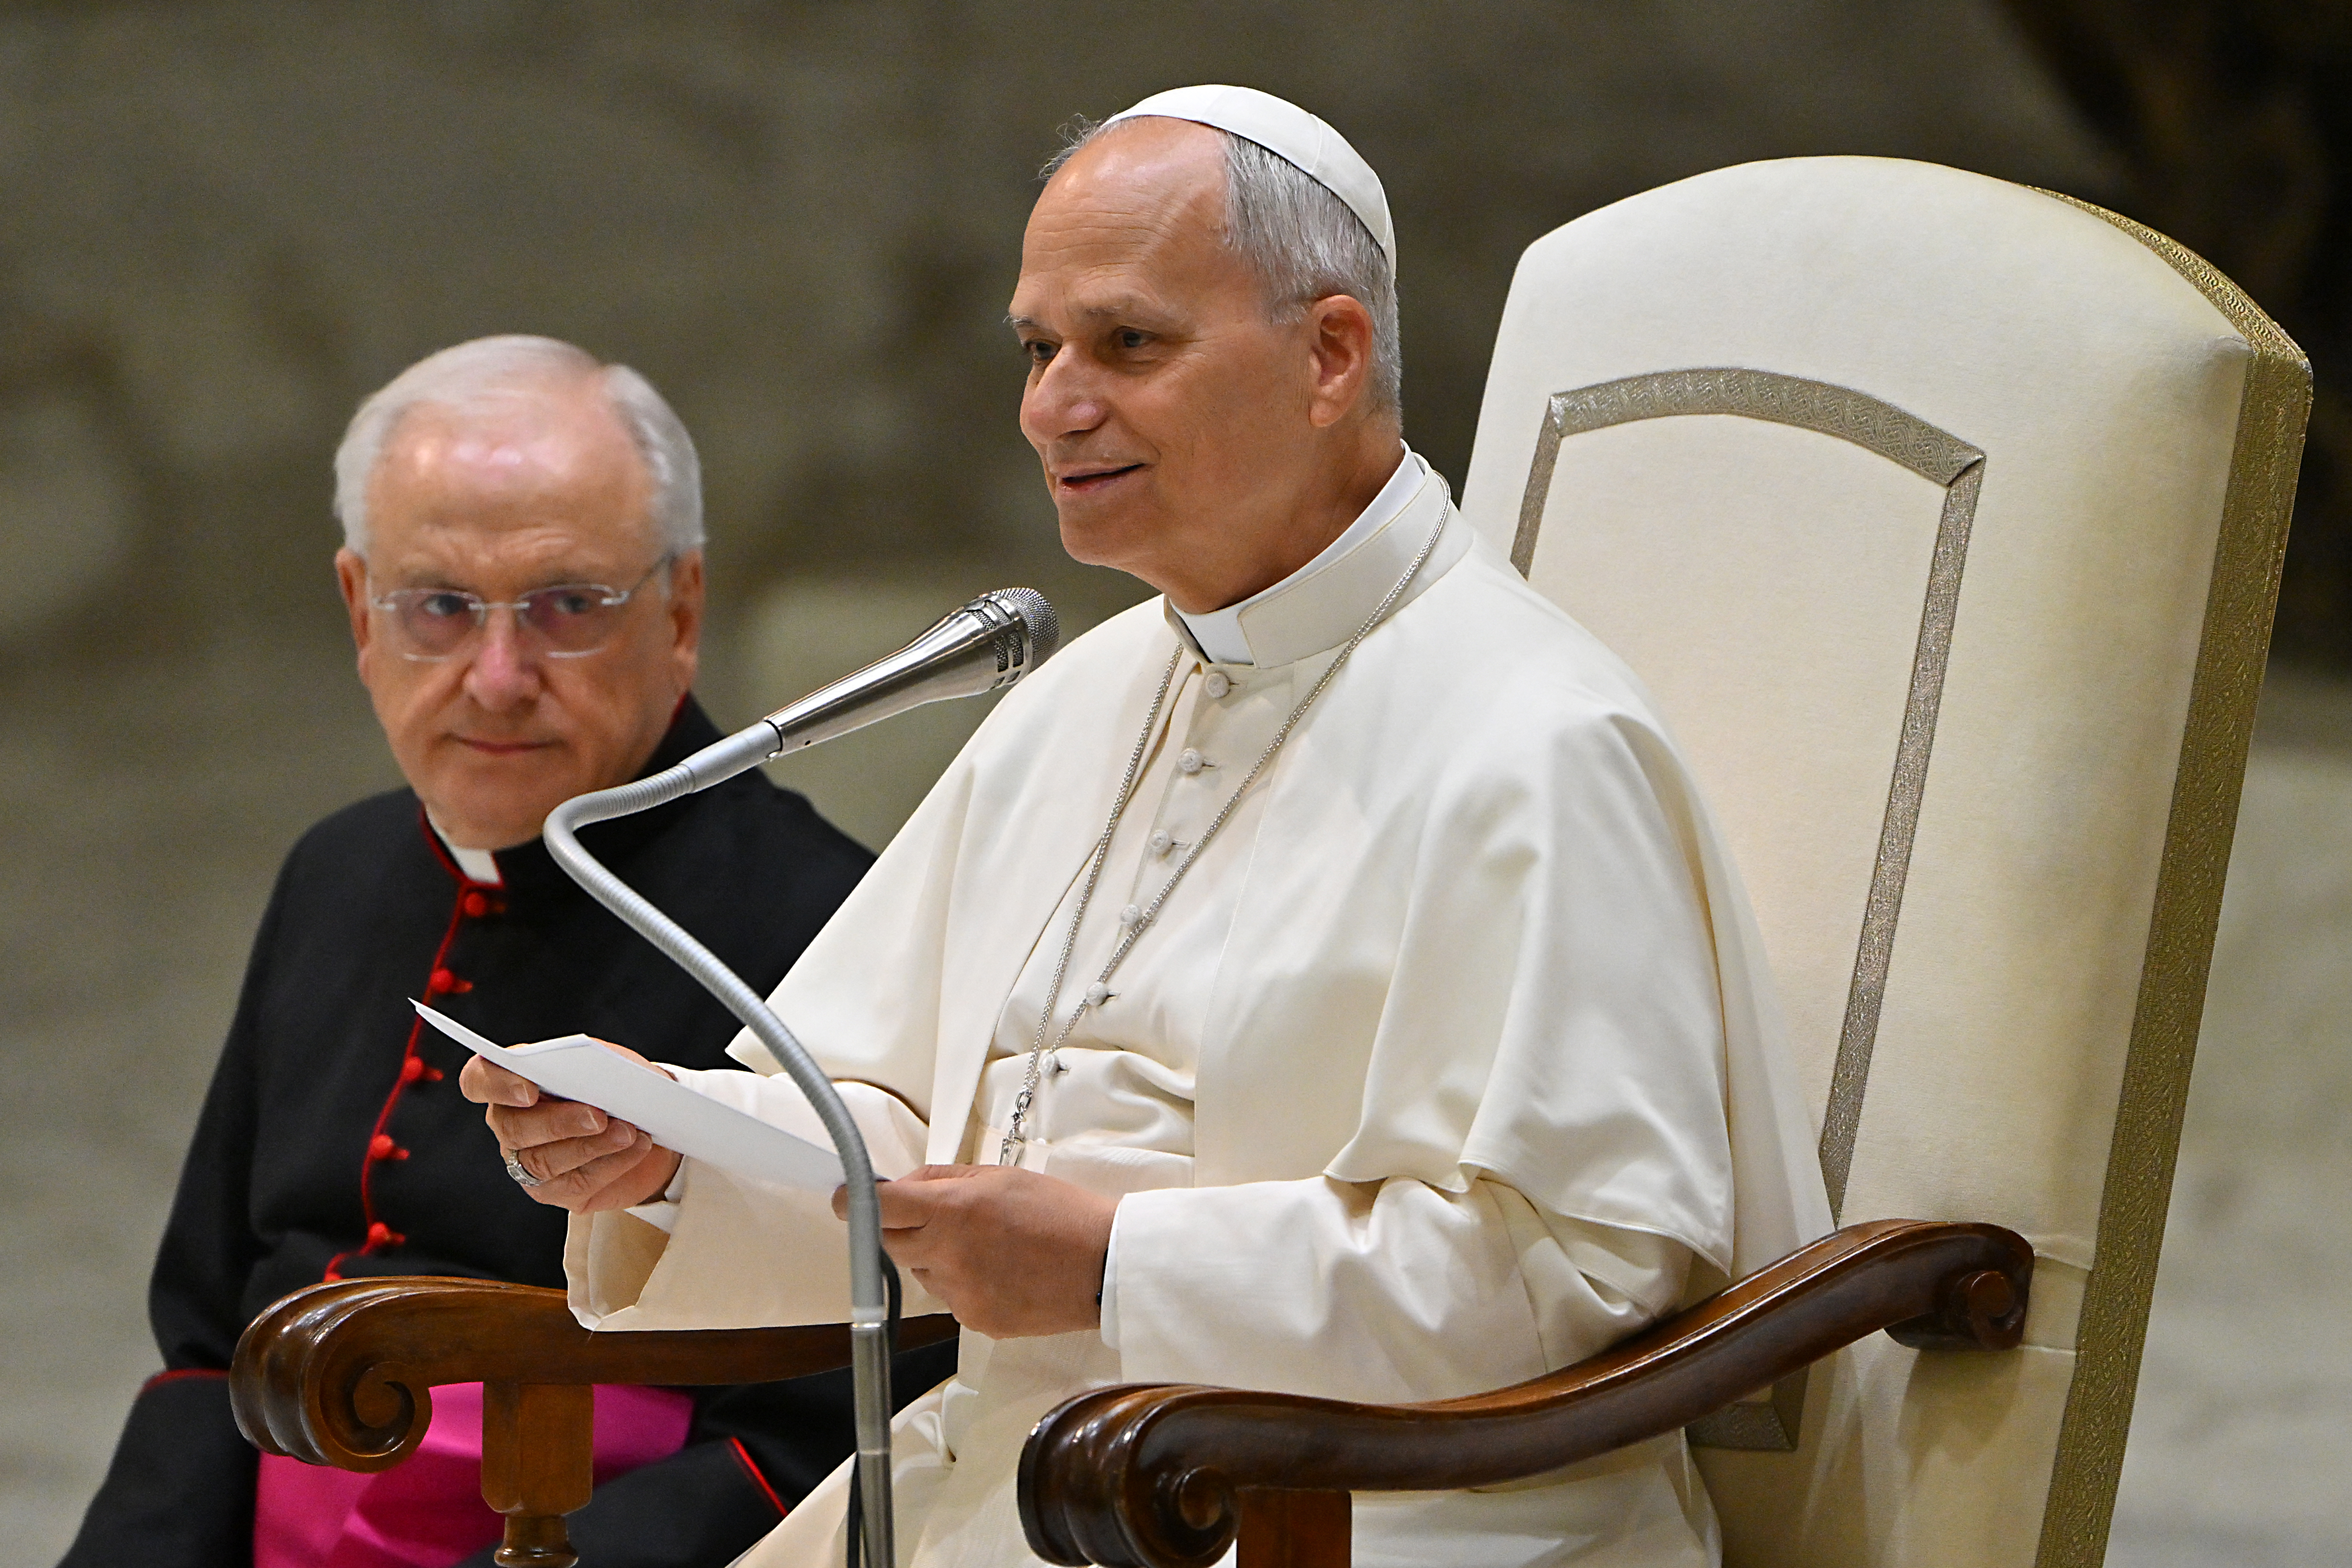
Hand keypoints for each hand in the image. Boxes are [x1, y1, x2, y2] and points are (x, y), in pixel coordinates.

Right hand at [460, 1043, 682, 1212]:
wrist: (649, 1119)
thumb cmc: (618, 1083)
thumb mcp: (608, 1062)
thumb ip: (592, 1065)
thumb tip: (594, 1076)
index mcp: (513, 1081)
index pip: (479, 1081)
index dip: (496, 1085)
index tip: (529, 1089)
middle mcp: (510, 1123)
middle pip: (513, 1128)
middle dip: (558, 1122)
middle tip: (598, 1115)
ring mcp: (527, 1161)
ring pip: (543, 1161)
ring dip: (591, 1145)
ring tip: (629, 1131)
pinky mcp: (555, 1191)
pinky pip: (576, 1183)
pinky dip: (612, 1163)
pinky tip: (637, 1146)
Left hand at [835, 1165, 1115, 1338]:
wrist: (1103, 1265)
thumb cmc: (1060, 1213)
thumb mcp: (1001, 1176)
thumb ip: (945, 1179)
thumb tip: (905, 1186)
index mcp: (952, 1211)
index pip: (879, 1208)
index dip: (855, 1202)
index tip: (846, 1200)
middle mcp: (947, 1254)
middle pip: (891, 1243)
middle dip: (900, 1228)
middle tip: (932, 1217)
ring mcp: (959, 1293)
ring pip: (921, 1271)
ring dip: (935, 1256)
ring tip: (984, 1245)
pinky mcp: (974, 1321)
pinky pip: (949, 1298)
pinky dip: (962, 1283)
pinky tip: (999, 1271)